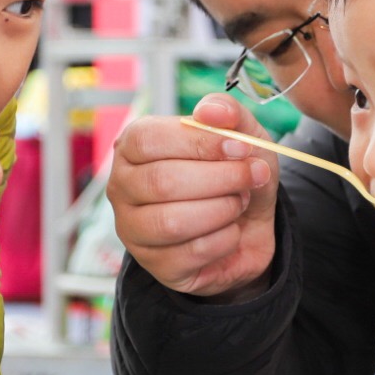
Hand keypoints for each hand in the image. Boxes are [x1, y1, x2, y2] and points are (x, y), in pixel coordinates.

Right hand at [106, 95, 276, 300]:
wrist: (250, 226)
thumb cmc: (233, 174)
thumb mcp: (241, 136)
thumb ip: (228, 113)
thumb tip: (210, 110)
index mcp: (134, 146)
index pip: (149, 139)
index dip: (200, 142)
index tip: (242, 147)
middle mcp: (122, 186)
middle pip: (162, 181)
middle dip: (220, 178)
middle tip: (252, 176)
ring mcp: (133, 229)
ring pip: (172, 222)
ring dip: (221, 210)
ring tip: (239, 201)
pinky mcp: (155, 265)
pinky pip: (190, 253)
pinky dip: (224, 239)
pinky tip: (232, 230)